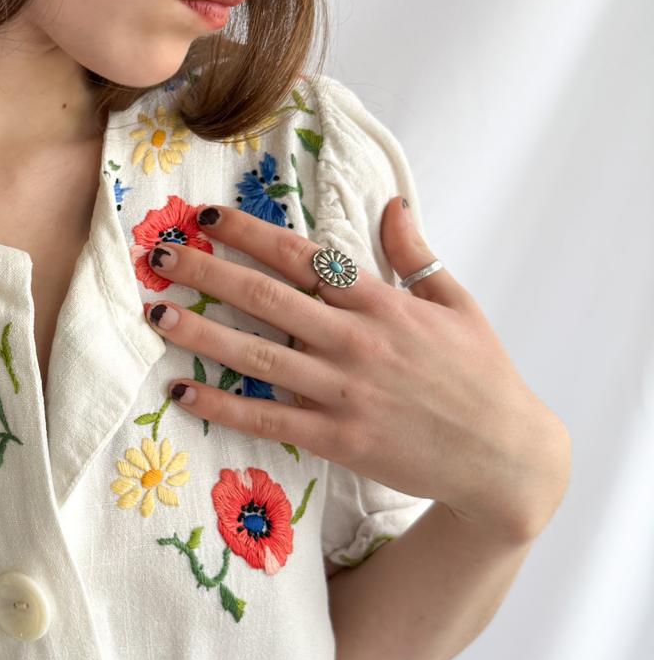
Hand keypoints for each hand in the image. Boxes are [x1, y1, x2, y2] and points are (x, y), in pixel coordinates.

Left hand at [138, 198, 569, 540]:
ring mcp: (344, 391)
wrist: (505, 457)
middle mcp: (356, 340)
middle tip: (158, 254)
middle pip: (266, 296)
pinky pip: (267, 418)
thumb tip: (391, 202)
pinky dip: (221, 406)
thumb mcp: (456, 303)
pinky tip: (182, 391)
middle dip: (207, 271)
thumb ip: (414, 254)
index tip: (207, 216)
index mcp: (382, 301)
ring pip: (257, 356)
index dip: (250, 233)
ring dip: (200, 333)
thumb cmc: (482, 376)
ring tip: (155, 313)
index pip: (302, 255)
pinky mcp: (337, 438)